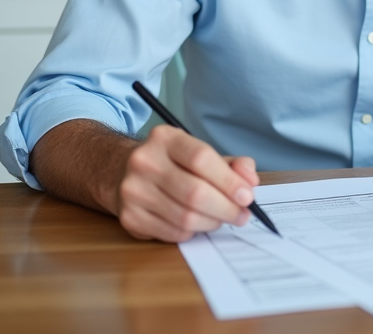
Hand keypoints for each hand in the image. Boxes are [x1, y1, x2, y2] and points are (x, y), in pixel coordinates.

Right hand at [116, 125, 259, 241]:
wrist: (122, 172)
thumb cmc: (171, 163)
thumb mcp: (198, 152)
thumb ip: (230, 164)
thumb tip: (250, 181)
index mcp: (164, 138)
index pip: (201, 158)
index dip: (229, 181)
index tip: (247, 196)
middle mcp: (144, 161)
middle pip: (195, 193)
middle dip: (226, 208)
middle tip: (241, 215)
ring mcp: (133, 191)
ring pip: (185, 218)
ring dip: (212, 223)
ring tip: (221, 218)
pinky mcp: (130, 218)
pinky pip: (173, 233)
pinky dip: (192, 232)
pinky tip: (196, 223)